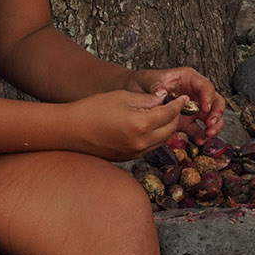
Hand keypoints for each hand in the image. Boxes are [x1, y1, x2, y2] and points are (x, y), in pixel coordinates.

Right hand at [68, 88, 187, 160]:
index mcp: (141, 124)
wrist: (70, 130)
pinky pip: (150, 146)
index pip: (169, 113)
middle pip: (170, 130)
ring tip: (163, 115)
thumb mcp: (122, 97)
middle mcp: (141, 142)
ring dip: (166, 128)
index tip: (183, 98)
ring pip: (161, 140)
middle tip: (175, 105)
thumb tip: (164, 98)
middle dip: (175, 116)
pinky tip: (149, 126)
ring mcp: (135, 153)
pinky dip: (154, 136)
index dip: (178, 104)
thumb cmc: (92, 109)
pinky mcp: (128, 158)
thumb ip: (147, 99)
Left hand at [129, 67, 223, 140]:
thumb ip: (157, 88)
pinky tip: (199, 140)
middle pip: (214, 101)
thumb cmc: (143, 82)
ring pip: (210, 116)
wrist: (134, 92)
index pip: (205, 86)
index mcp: (188, 79)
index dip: (208, 97)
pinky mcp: (186, 120)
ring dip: (213, 126)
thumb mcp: (149, 81)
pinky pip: (198, 128)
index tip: (206, 108)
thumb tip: (163, 95)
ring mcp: (191, 107)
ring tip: (208, 134)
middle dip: (216, 113)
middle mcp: (194, 92)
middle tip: (211, 124)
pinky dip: (200, 135)